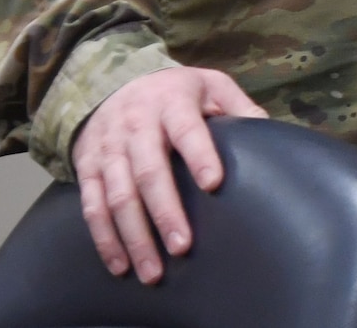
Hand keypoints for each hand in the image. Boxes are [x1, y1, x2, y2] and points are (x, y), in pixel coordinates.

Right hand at [70, 65, 266, 282]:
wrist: (114, 84)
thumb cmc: (176, 92)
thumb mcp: (211, 85)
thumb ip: (238, 106)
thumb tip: (270, 131)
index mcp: (172, 102)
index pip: (187, 130)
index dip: (200, 155)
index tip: (214, 184)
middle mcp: (135, 125)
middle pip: (148, 172)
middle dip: (165, 212)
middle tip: (182, 247)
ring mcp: (107, 147)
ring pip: (118, 196)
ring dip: (134, 236)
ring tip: (152, 272)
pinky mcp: (86, 167)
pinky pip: (92, 206)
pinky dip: (105, 239)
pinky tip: (120, 266)